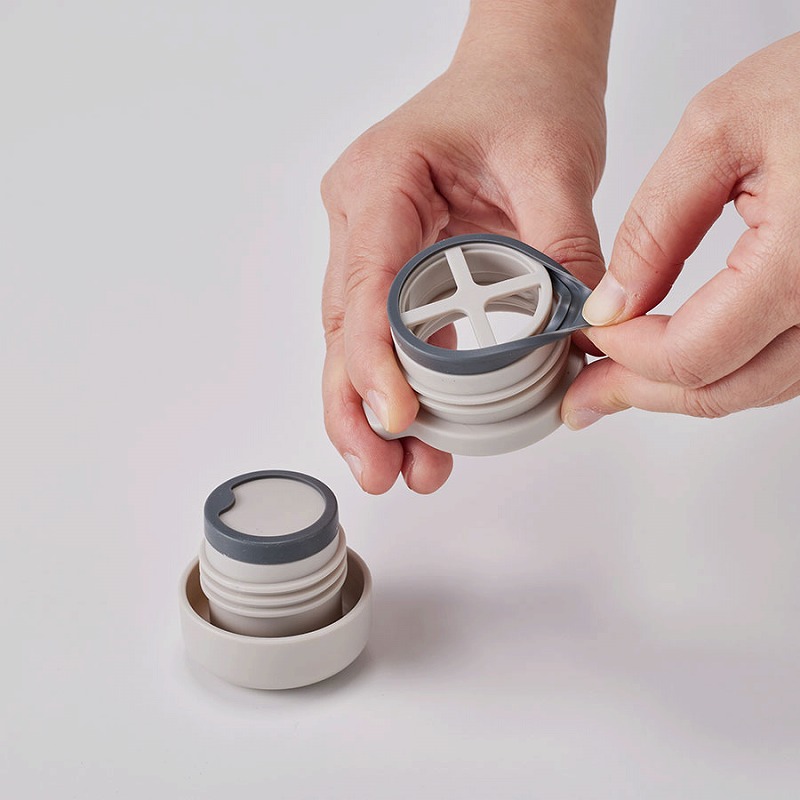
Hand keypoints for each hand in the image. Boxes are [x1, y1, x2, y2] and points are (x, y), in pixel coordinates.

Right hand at [322, 2, 612, 492]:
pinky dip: (406, 381)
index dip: (374, 357)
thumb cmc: (524, 93)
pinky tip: (423, 427)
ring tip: (399, 469)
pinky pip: (393, 332)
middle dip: (357, 405)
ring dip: (373, 406)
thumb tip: (579, 340)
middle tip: (380, 470)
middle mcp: (362, 215)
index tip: (396, 416)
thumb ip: (565, 250)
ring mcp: (373, 241)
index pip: (366, 282)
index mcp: (384, 179)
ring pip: (358, 339)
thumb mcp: (556, 163)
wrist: (520, 67)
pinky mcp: (398, 263)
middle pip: (344, 325)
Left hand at [562, 34, 799, 430]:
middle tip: (584, 397)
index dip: (626, 355)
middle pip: (723, 388)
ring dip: (683, 389)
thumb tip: (613, 303)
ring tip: (623, 381)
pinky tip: (684, 356)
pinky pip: (786, 363)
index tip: (592, 332)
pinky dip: (727, 368)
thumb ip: (656, 227)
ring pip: (757, 385)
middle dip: (642, 393)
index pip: (691, 354)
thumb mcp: (718, 130)